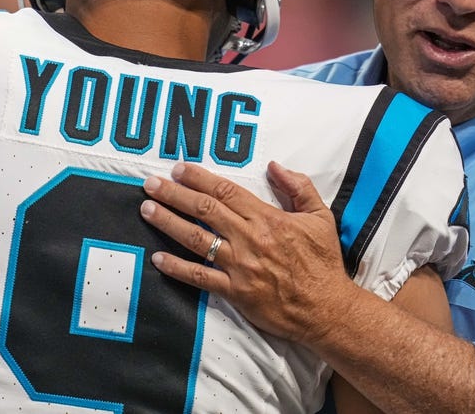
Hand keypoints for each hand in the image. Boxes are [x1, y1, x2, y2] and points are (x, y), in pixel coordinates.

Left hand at [140, 161, 356, 343]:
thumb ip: (298, 187)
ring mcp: (240, 266)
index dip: (199, 178)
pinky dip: (177, 268)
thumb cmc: (323, 263)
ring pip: (196, 239)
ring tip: (146, 210)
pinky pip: (200, 277)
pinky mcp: (235, 292)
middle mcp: (249, 239)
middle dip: (174, 194)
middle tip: (150, 184)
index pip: (226, 191)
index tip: (179, 169)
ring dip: (168, 223)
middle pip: (204, 210)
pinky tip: (158, 258)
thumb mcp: (319, 216)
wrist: (327, 308)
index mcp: (267, 218)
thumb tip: (274, 166)